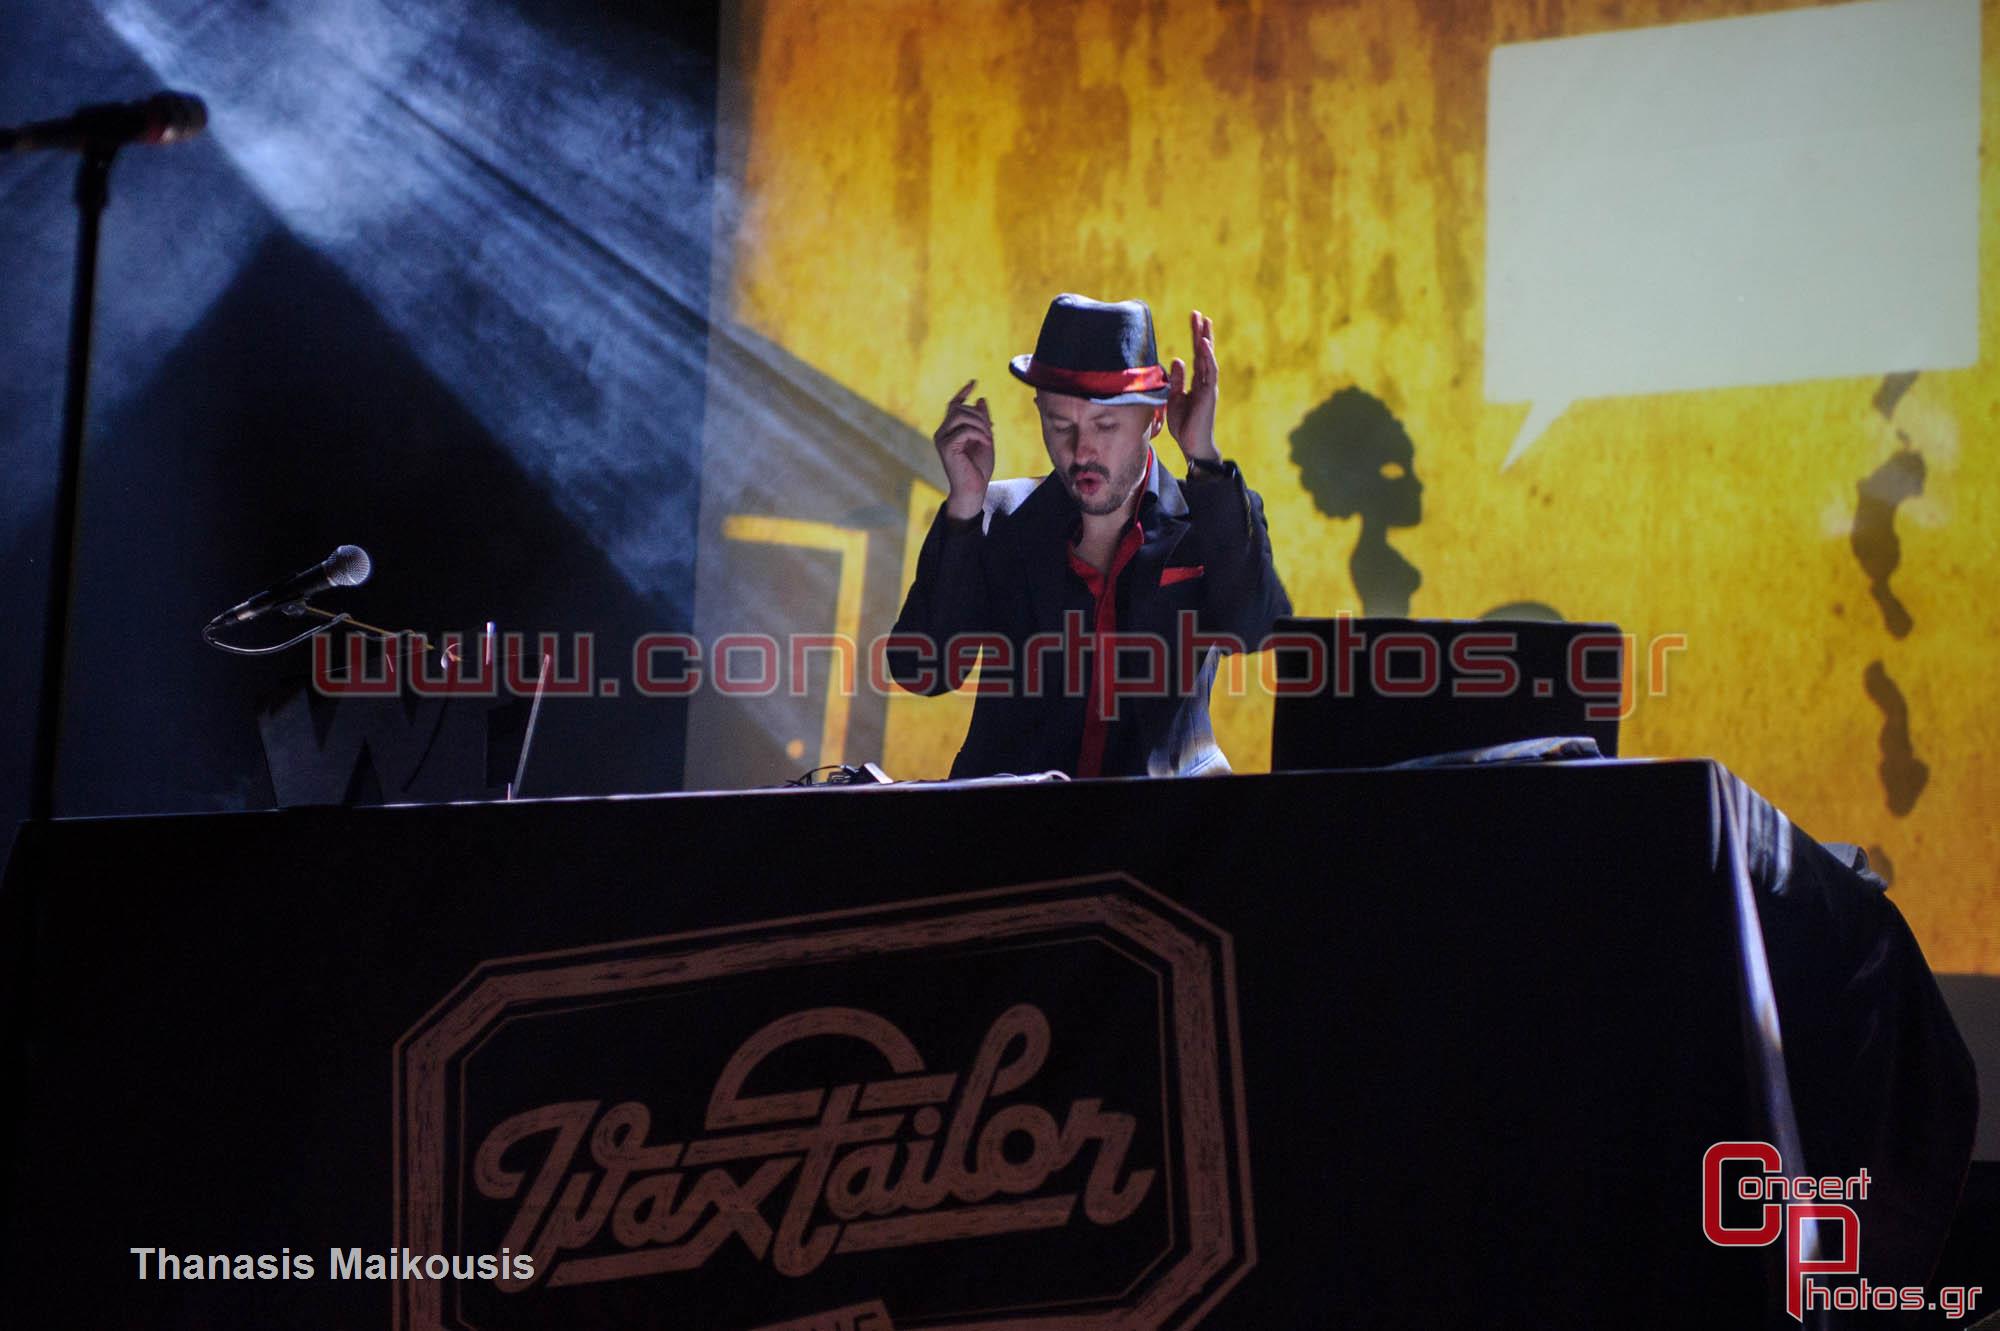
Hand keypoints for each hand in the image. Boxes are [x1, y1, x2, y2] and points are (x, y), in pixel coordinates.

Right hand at [934, 379, 994, 519]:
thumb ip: (982, 421)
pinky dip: (979, 434)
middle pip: (960, 409)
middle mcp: (942, 432)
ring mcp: (942, 439)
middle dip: (979, 416)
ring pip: (961, 416)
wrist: (974, 488)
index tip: (974, 381)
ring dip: (980, 424)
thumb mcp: (985, 438)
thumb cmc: (979, 467)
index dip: (963, 392)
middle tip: (991, 430)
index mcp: (950, 430)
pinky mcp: (945, 446)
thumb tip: (981, 399)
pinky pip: (964, 430)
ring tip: (988, 438)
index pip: (954, 405)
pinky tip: (986, 444)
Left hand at [1165, 309, 1220, 464]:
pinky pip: (1210, 372)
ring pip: (1208, 358)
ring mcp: (1209, 387)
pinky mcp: (1209, 394)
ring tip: (1203, 322)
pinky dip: (1208, 357)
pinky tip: (1204, 344)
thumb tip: (1177, 359)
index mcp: (1197, 382)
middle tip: (1198, 314)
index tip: (1194, 319)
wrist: (1192, 444)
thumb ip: (1177, 380)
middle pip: (1204, 352)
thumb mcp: (1174, 398)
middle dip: (1201, 332)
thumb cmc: (1184, 424)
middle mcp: (1205, 381)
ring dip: (1206, 340)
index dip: (1196, 337)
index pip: (1197, 355)